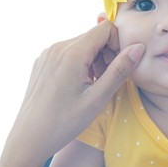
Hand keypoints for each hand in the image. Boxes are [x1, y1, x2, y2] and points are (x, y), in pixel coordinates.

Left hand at [0, 19, 144, 166]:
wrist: (29, 138)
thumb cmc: (63, 123)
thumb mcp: (97, 98)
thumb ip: (120, 70)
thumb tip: (138, 47)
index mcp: (71, 53)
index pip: (105, 28)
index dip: (117, 45)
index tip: (116, 68)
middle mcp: (57, 47)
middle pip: (93, 36)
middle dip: (106, 54)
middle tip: (106, 81)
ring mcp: (47, 54)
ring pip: (81, 45)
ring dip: (93, 60)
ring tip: (92, 86)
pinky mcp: (42, 62)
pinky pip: (68, 53)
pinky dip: (79, 64)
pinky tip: (77, 87)